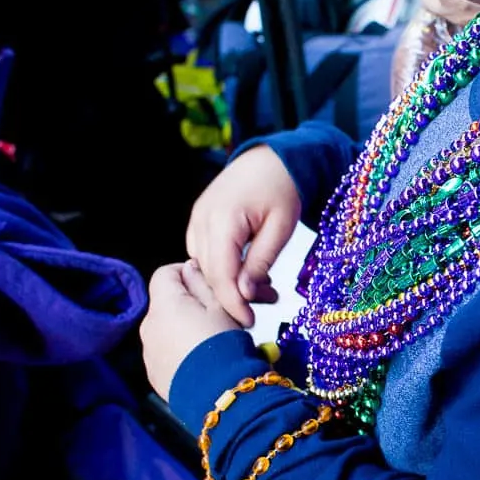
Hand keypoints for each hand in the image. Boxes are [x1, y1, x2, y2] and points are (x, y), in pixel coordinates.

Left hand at [141, 260, 241, 400]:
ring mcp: (150, 352)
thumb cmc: (224, 349)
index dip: (187, 273)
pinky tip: (203, 359)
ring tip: (214, 340)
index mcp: (165, 304)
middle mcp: (150, 326)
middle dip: (191, 304)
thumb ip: (202, 282)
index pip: (165, 273)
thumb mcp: (222, 305)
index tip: (207, 283)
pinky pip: (166, 353)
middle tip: (219, 313)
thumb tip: (191, 269)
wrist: (220, 394)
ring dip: (185, 329)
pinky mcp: (155, 374)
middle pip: (167, 303)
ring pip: (167, 329)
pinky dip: (181, 352)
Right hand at [186, 145, 300, 326]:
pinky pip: (204, 253)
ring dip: (230, 281)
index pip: (220, 274)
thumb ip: (260, 262)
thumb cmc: (282, 187)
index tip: (249, 322)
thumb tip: (245, 295)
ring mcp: (197, 218)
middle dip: (235, 294)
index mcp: (223, 219)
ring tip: (264, 286)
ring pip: (204, 265)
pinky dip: (223, 266)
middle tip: (268, 302)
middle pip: (209, 273)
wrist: (271, 157)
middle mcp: (202, 219)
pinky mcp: (199, 219)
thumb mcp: (281, 227)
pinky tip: (248, 269)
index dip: (232, 302)